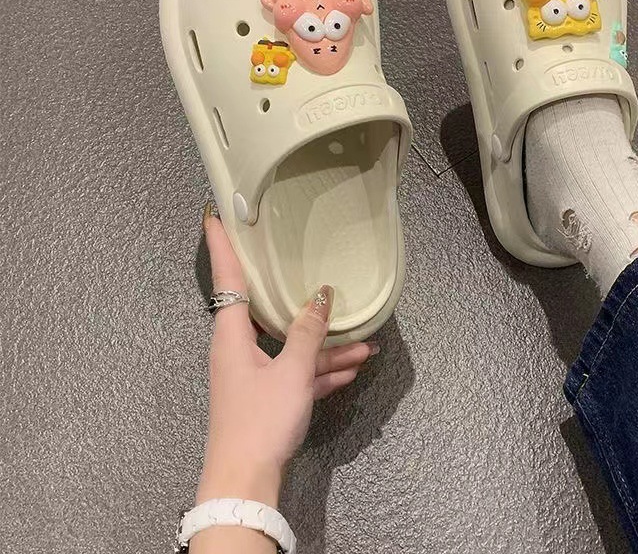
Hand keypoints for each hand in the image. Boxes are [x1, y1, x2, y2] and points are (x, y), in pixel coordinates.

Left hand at [196, 209, 378, 509]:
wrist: (246, 480)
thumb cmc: (261, 417)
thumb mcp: (291, 371)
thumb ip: (308, 332)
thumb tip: (322, 296)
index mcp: (232, 335)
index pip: (226, 278)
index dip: (222, 245)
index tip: (213, 215)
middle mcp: (238, 349)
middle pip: (269, 313)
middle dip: (301, 302)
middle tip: (308, 269)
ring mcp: (253, 375)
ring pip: (291, 348)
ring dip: (325, 347)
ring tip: (365, 344)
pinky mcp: (268, 398)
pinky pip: (296, 374)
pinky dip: (320, 371)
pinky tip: (351, 370)